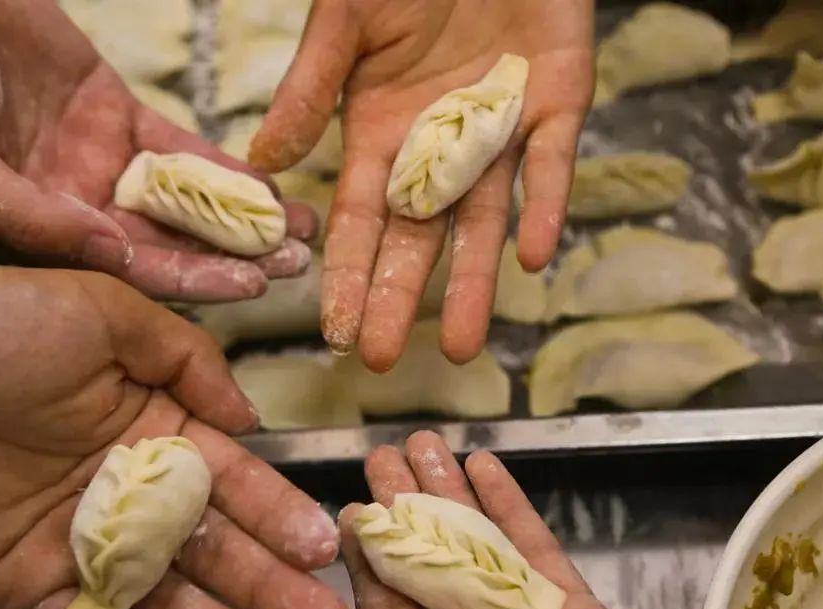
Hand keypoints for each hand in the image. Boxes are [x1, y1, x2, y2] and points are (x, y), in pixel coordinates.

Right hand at [0, 0, 315, 301]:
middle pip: (167, 243)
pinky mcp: (113, 114)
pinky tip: (270, 186)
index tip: (251, 286)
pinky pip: (179, 149)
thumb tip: (107, 253)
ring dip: (240, 219)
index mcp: (36, 234)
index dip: (191, 279)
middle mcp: (73, 209)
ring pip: (182, 200)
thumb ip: (26, 216)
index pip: (126, 270)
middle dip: (232, 258)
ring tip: (301, 232)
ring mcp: (97, 162)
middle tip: (297, 266)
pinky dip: (222, 167)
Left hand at [0, 266, 348, 608]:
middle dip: (272, 589)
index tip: (326, 549)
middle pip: (214, 552)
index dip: (280, 516)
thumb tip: (248, 419)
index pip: (234, 483)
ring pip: (167, 600)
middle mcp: (126, 494)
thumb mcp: (104, 313)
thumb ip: (186, 359)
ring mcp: (79, 546)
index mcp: (153, 429)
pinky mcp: (28, 589)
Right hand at [250, 0, 593, 368]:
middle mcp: (438, 145)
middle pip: (416, 236)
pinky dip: (542, 207)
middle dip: (398, 296)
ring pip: (484, 220)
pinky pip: (551, 166)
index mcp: (382, 130)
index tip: (336, 332)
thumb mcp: (344, 22)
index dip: (348, 273)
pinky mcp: (557, 105)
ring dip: (474, 281)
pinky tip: (530, 257)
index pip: (361, 218)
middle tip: (383, 360)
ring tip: (462, 346)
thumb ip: (311, 88)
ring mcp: (499, 131)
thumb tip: (265, 159)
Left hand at [339, 431, 708, 608]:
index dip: (367, 561)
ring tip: (426, 444)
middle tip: (382, 457)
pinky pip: (536, 554)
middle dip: (403, 512)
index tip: (349, 509)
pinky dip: (511, 509)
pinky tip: (485, 466)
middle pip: (427, 570)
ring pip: (477, 550)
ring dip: (450, 496)